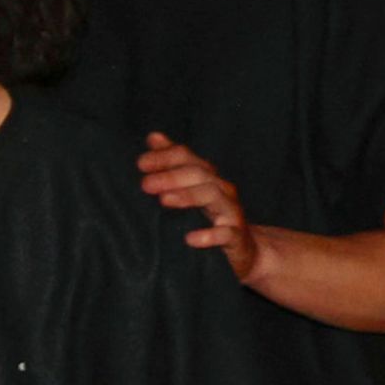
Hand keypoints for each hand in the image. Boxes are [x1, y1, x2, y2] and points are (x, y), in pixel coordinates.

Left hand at [141, 133, 259, 282]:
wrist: (244, 248)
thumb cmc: (210, 215)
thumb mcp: (191, 188)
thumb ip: (173, 163)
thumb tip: (153, 136)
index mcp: (207, 177)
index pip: (187, 157)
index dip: (165, 157)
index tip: (140, 164)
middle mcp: (221, 190)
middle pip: (199, 174)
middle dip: (172, 176)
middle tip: (145, 184)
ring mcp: (231, 212)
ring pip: (214, 197)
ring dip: (188, 196)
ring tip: (164, 200)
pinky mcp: (236, 238)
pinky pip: (226, 234)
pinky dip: (210, 235)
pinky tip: (191, 238)